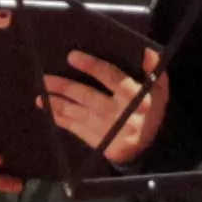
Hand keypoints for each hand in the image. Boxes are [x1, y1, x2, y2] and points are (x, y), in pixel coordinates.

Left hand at [40, 57, 162, 170]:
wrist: (153, 149)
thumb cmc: (152, 112)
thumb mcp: (160, 90)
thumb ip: (154, 69)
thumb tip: (146, 51)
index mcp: (136, 97)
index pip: (111, 77)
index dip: (91, 66)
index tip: (71, 56)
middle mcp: (121, 114)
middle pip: (88, 96)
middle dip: (64, 87)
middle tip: (45, 78)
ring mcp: (110, 132)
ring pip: (79, 114)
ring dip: (57, 104)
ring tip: (41, 96)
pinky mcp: (102, 146)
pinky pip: (78, 131)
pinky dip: (62, 121)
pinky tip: (50, 112)